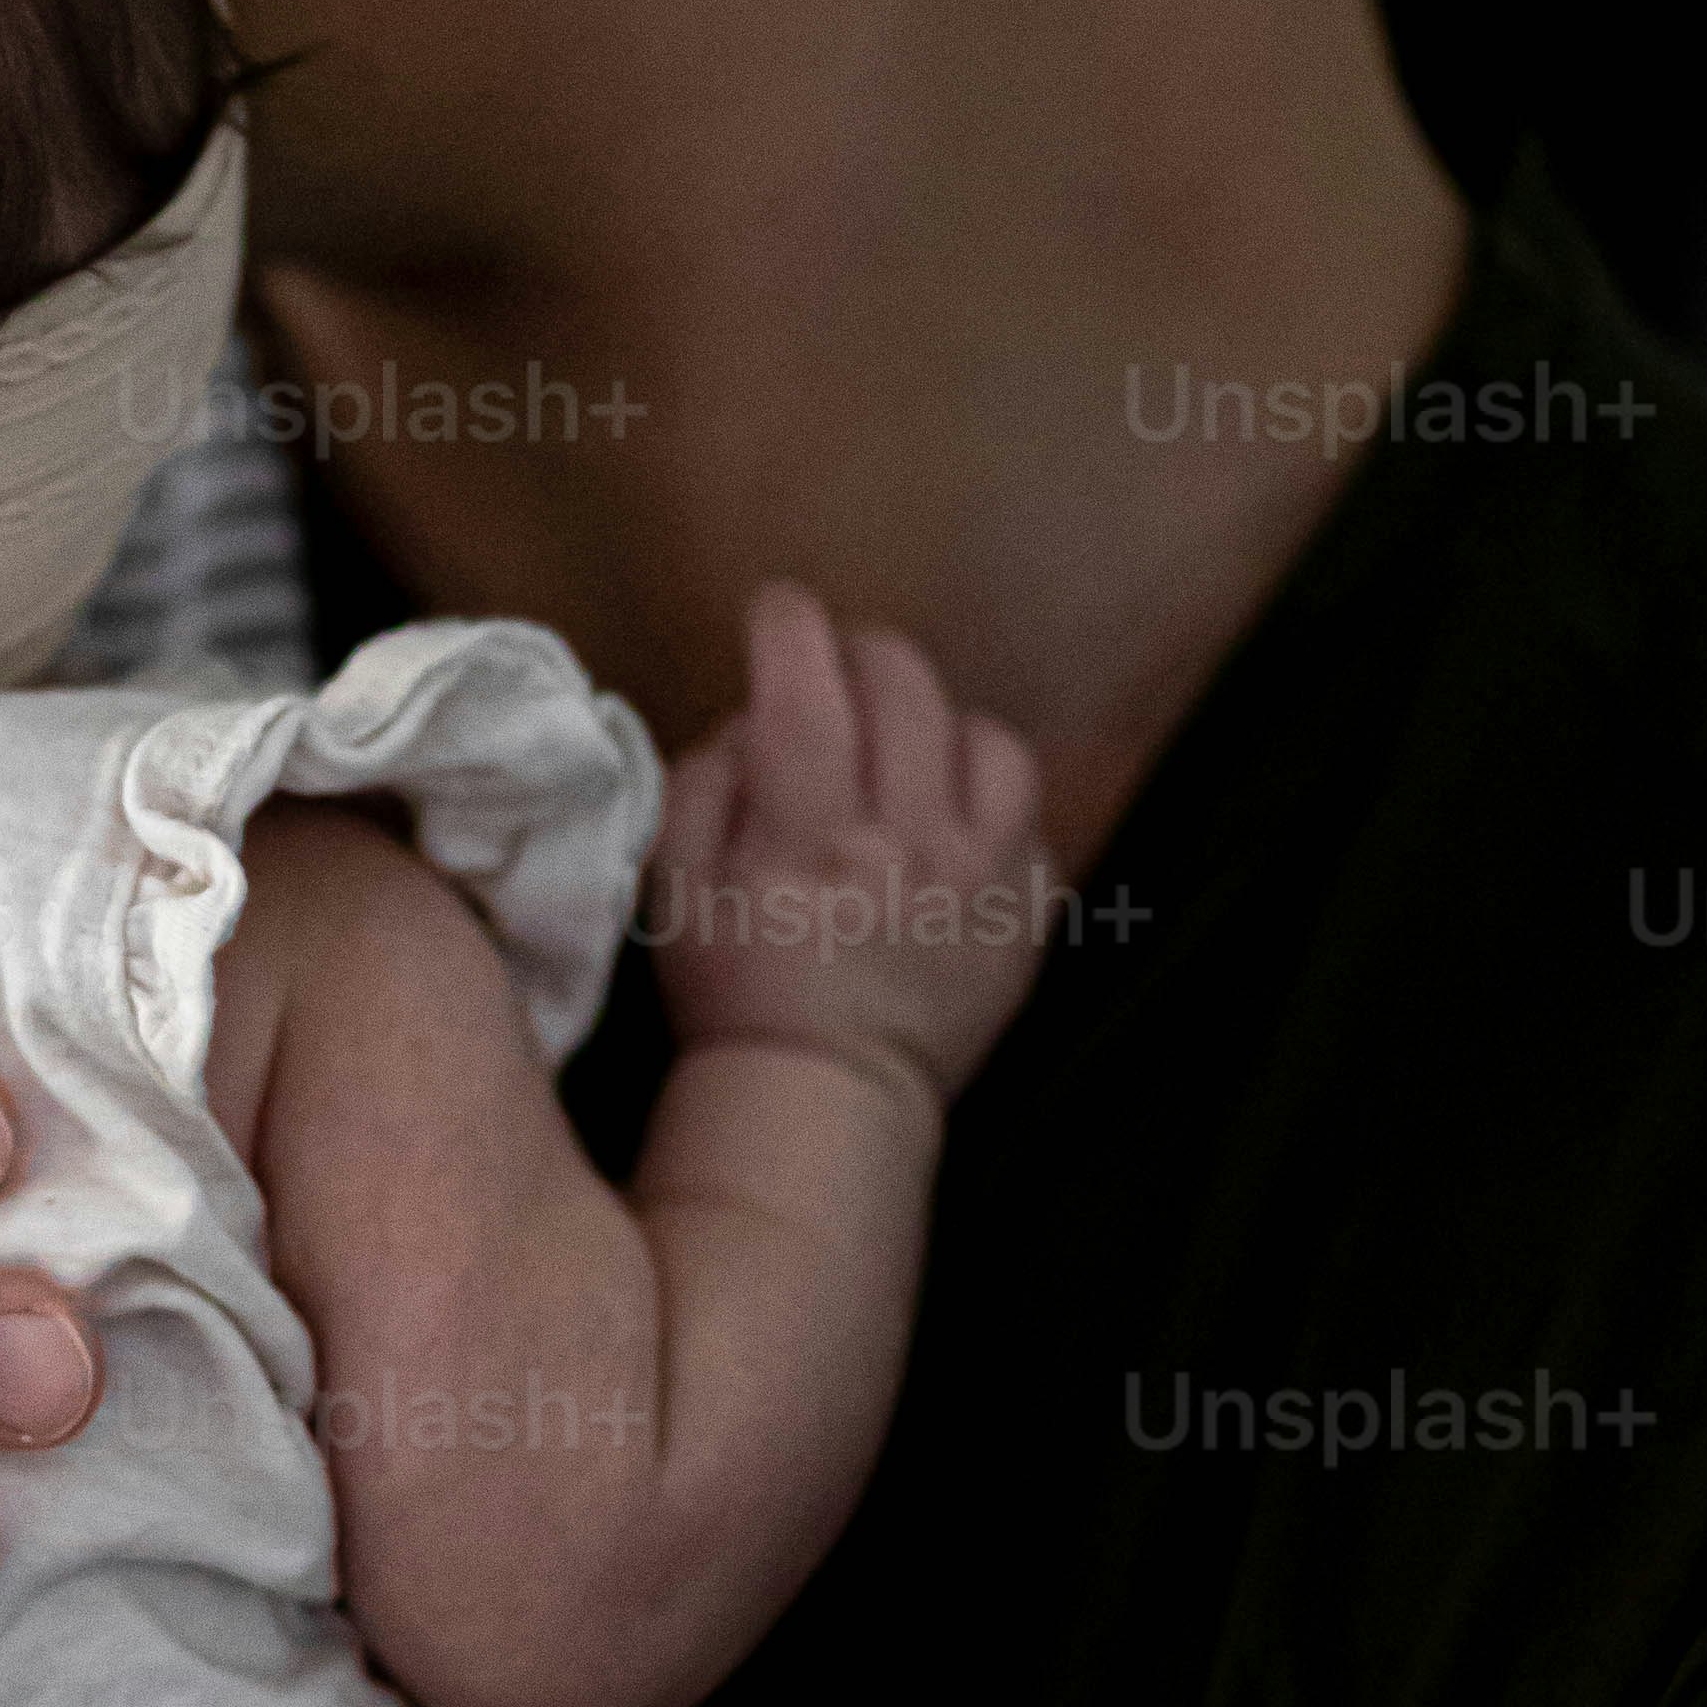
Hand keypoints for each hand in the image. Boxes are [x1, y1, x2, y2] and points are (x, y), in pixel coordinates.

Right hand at [638, 583, 1050, 1102]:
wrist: (826, 1094)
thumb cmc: (736, 990)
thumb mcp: (675, 889)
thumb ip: (702, 785)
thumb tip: (755, 717)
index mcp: (806, 840)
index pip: (804, 692)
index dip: (788, 629)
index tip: (775, 612)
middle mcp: (905, 845)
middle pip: (904, 691)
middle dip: (862, 651)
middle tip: (836, 663)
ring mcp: (981, 875)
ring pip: (985, 736)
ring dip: (939, 715)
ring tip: (905, 737)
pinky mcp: (1029, 905)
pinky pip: (1031, 806)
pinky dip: (988, 785)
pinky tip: (950, 805)